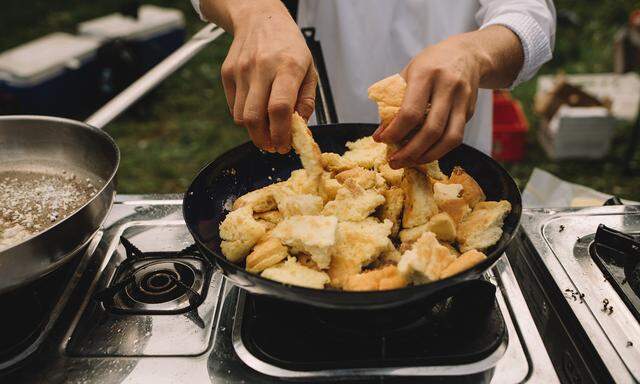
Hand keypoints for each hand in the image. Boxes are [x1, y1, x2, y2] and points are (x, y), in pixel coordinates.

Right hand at [220, 1, 316, 152]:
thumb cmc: (289, 46)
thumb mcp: (310, 70)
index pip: (279, 108)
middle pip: (255, 117)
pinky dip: (244, 117)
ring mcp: (241, 70)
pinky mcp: (227, 73)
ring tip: (266, 129)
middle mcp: (261, 68)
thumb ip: (306, 101)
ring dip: (254, 131)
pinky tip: (256, 110)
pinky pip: (233, 108)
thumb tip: (300, 128)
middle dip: (264, 140)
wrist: (260, 18)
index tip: (284, 145)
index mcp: (287, 66)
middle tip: (273, 146)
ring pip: (241, 117)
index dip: (281, 133)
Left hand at [373, 34, 484, 168]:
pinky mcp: (470, 111)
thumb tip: (380, 134)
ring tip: (409, 163)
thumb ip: (393, 101)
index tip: (382, 141)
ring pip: (449, 138)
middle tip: (394, 162)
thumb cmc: (431, 65)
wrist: (468, 54)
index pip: (410, 112)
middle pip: (431, 130)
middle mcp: (447, 87)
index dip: (395, 132)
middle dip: (410, 152)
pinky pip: (456, 137)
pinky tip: (424, 154)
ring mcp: (462, 100)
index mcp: (426, 74)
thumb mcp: (408, 73)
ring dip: (427, 156)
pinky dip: (439, 150)